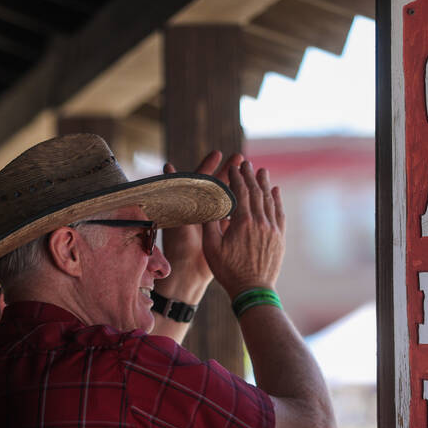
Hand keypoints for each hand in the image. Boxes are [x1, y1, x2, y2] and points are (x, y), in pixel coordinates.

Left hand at [156, 151, 244, 292]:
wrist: (187, 274)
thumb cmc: (179, 245)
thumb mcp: (179, 214)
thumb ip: (177, 190)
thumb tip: (168, 164)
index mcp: (189, 205)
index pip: (200, 180)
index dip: (208, 166)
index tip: (217, 153)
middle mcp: (201, 211)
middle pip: (217, 186)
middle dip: (229, 172)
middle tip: (241, 157)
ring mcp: (213, 222)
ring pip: (229, 200)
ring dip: (241, 187)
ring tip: (254, 174)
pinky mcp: (223, 234)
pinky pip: (235, 217)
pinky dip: (245, 208)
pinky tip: (259, 199)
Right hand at [202, 160, 285, 297]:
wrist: (253, 290)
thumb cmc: (228, 271)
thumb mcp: (211, 248)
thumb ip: (210, 224)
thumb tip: (208, 203)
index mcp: (243, 222)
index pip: (241, 191)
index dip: (236, 177)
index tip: (233, 166)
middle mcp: (261, 222)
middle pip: (256, 192)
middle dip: (250, 175)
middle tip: (246, 163)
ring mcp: (273, 229)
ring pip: (270, 200)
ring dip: (265, 183)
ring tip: (261, 171)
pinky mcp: (280, 237)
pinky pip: (279, 213)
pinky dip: (277, 200)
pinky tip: (275, 191)